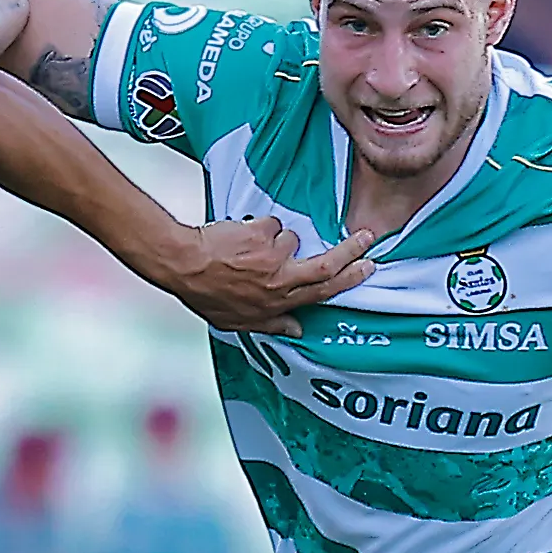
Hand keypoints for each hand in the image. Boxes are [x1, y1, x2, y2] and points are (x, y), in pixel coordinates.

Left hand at [146, 218, 376, 333]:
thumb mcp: (237, 321)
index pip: (324, 290)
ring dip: (275, 240)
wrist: (184, 265)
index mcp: (278, 301)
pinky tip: (237, 238)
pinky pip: (268, 224)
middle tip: (367, 237)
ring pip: (290, 239)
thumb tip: (297, 328)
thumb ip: (270, 324)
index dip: (349, 279)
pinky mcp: (260, 232)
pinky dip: (256, 228)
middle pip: (327, 264)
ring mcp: (271, 255)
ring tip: (247, 249)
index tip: (367, 267)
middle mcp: (281, 279)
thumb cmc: (206, 294)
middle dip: (351, 251)